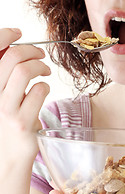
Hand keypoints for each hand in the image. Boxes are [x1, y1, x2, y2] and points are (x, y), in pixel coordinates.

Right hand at [0, 28, 50, 165]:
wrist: (7, 156)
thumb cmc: (5, 124)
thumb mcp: (0, 98)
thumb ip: (5, 78)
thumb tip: (16, 52)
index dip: (5, 34)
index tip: (18, 32)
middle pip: (12, 57)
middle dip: (31, 50)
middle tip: (41, 55)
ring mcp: (5, 110)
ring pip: (25, 71)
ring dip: (41, 66)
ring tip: (45, 71)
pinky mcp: (22, 122)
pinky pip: (39, 91)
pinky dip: (45, 86)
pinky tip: (44, 90)